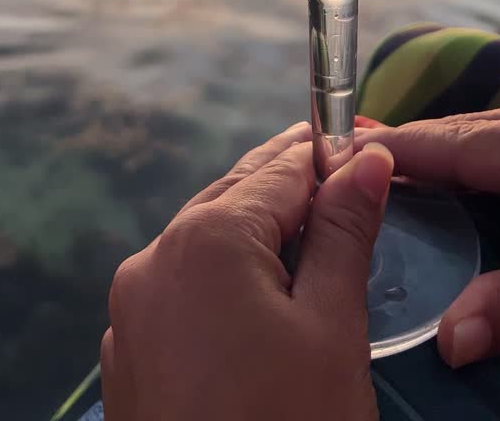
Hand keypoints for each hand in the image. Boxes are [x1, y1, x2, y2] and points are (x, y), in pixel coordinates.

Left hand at [102, 121, 393, 420]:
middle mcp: (153, 259)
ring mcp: (130, 310)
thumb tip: (365, 158)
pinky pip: (182, 289)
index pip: (281, 168)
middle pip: (237, 195)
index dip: (332, 154)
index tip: (373, 145)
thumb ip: (344, 232)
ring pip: (205, 239)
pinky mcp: (126, 354)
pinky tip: (263, 294)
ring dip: (259, 227)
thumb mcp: (331, 327)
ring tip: (317, 227)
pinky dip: (226, 276)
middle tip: (354, 175)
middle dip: (294, 184)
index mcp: (205, 238)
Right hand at [355, 100, 499, 366]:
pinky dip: (489, 164)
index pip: (465, 142)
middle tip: (353, 160)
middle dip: (417, 146)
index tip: (342, 151)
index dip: (402, 149)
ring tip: (395, 170)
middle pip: (479, 130)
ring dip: (450, 154)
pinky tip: (465, 184)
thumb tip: (446, 340)